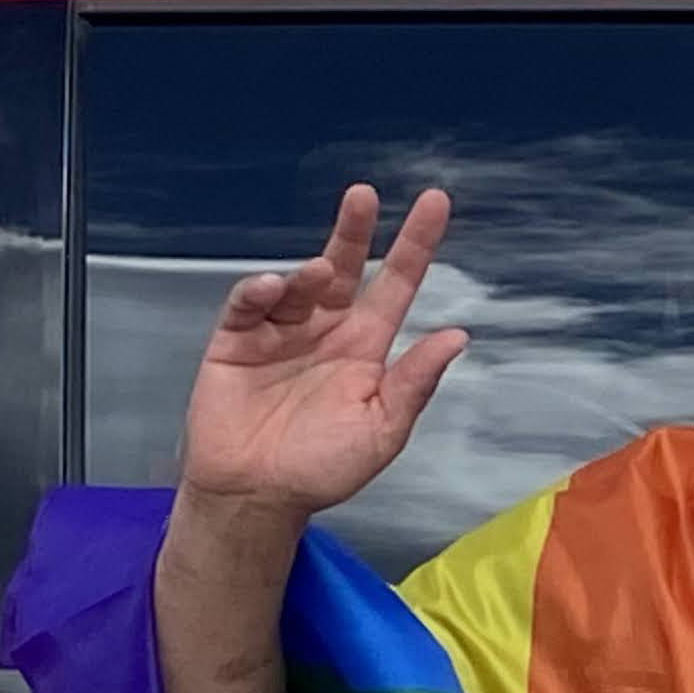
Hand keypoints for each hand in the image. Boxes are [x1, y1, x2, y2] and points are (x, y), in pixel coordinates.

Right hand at [178, 186, 467, 522]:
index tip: (434, 203)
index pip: (396, 285)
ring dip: (308, 272)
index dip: (414, 245)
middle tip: (363, 196)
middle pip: (344, 267)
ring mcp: (280, 332)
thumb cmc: (322, 468)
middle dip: (353, 230)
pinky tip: (271, 288)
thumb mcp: (382, 429)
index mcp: (366, 347)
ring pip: (297, 284)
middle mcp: (325, 331)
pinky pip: (248, 305)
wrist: (257, 496)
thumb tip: (457, 336)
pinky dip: (259, 291)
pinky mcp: (236, 341)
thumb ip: (415, 381)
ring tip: (319, 272)